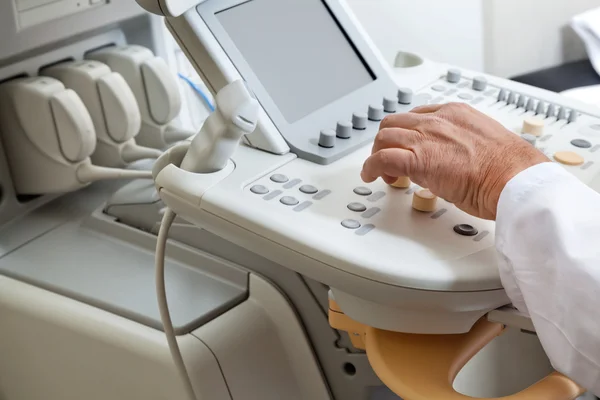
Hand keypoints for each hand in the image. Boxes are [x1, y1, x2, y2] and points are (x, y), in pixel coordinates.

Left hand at [360, 103, 548, 219]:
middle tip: (389, 161)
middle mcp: (437, 121)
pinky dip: (370, 168)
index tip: (405, 147)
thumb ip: (462, 144)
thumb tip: (455, 159)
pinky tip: (371, 177)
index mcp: (455, 113)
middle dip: (387, 141)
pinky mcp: (417, 160)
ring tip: (382, 173)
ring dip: (377, 155)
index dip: (406, 134)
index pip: (417, 117)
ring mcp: (425, 138)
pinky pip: (381, 159)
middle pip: (394, 123)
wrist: (515, 180)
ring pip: (384, 137)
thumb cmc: (509, 169)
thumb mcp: (482, 144)